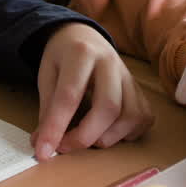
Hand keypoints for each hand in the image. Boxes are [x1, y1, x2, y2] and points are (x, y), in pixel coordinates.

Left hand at [32, 23, 153, 160]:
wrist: (84, 35)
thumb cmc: (63, 57)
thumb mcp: (46, 75)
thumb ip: (47, 109)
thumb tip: (43, 145)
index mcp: (82, 53)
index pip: (70, 95)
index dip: (56, 127)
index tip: (43, 151)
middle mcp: (111, 62)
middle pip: (108, 107)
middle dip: (85, 136)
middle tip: (64, 147)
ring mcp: (129, 76)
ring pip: (130, 116)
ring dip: (106, 137)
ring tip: (85, 137)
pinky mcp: (140, 89)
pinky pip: (142, 118)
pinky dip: (125, 133)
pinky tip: (107, 131)